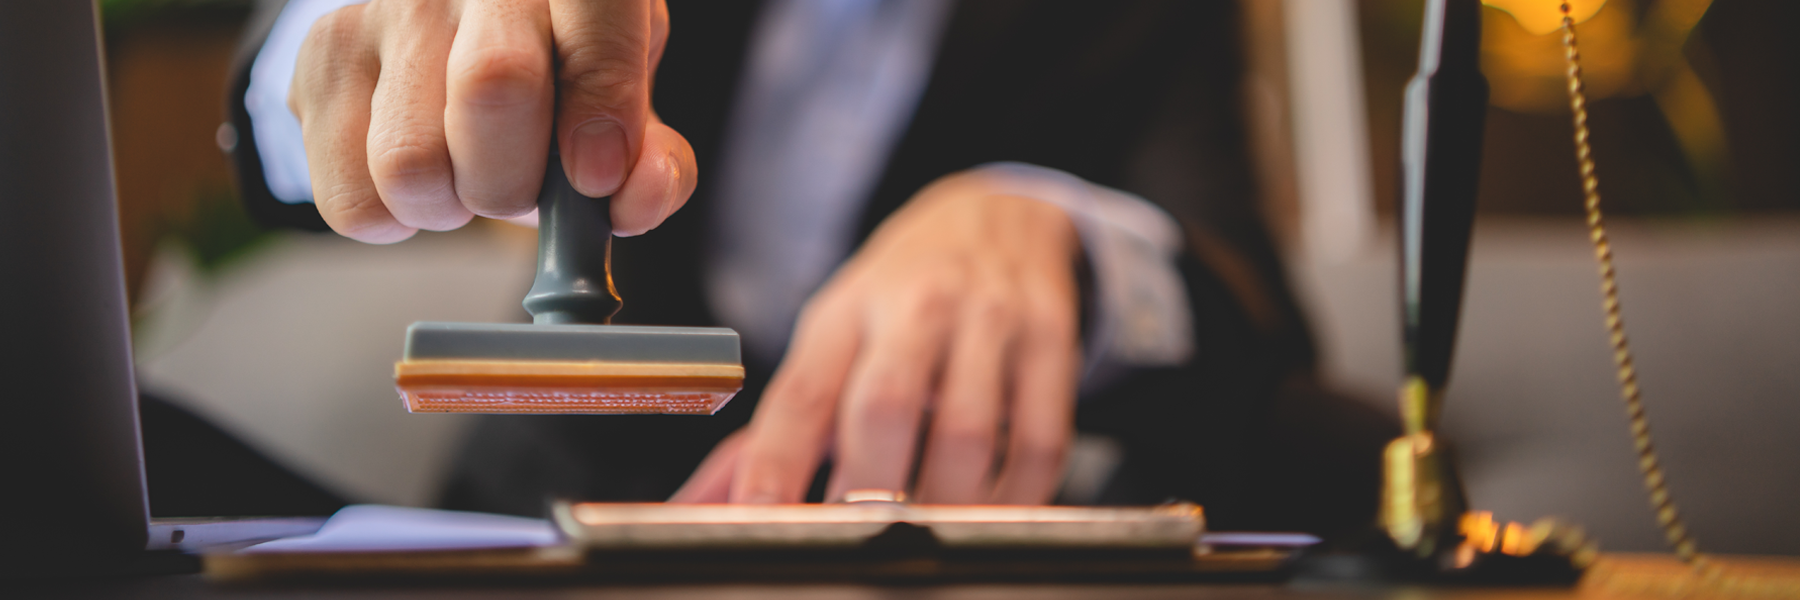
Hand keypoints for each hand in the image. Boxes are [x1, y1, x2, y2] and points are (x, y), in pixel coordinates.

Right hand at [288, 0, 694, 242]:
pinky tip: (421, 172)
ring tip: (464, 174)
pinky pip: (354, 197)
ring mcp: (388, 8)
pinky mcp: (325, 56)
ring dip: (449, 207)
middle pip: (493, 85)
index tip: (594, 176)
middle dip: (514, 180)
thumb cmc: (558, 79)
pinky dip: (394, 218)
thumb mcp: (623, 106)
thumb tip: (635, 200)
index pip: (596, 14)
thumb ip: (653, 160)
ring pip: (411, 161)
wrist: (453, 38)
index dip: (603, 105)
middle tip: (518, 188)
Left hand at [672, 171, 1083, 504]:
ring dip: (942, 505)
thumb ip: (783, 424)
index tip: (760, 516)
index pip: (803, 392)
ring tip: (926, 530)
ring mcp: (992, 318)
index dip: (776, 462)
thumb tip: (718, 500)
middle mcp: (918, 305)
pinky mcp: (1052, 339)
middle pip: (886, 406)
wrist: (1000, 214)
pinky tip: (990, 511)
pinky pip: (1040, 443)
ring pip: (967, 434)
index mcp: (848, 308)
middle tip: (860, 536)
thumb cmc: (904, 293)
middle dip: (869, 488)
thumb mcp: (836, 334)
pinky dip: (1014, 498)